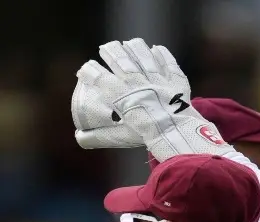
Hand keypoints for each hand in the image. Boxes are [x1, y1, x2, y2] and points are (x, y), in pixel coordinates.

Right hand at [77, 39, 230, 161]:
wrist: (176, 132)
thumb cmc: (145, 135)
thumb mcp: (118, 136)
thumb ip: (98, 137)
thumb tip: (79, 138)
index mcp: (119, 93)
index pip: (99, 77)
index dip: (90, 71)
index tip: (86, 70)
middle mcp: (137, 81)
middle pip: (121, 60)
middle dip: (111, 51)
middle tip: (106, 47)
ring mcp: (158, 79)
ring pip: (145, 57)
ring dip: (136, 48)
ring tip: (131, 43)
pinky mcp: (176, 82)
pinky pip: (169, 64)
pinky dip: (163, 56)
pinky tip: (158, 49)